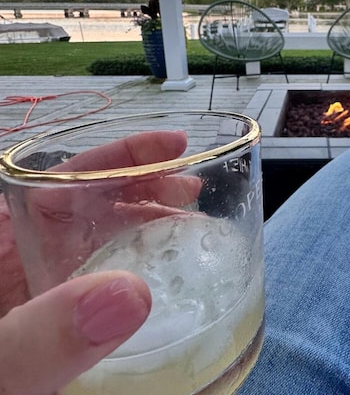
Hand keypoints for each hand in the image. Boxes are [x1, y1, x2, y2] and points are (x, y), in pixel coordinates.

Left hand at [0, 130, 195, 394]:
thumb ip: (40, 339)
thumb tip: (132, 295)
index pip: (59, 179)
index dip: (120, 155)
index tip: (175, 145)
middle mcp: (13, 257)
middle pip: (85, 204)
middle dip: (142, 190)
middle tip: (195, 194)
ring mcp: (29, 293)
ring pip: (92, 244)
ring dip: (143, 231)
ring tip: (193, 230)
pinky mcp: (44, 327)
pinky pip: (93, 290)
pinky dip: (130, 277)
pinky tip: (159, 281)